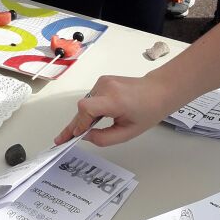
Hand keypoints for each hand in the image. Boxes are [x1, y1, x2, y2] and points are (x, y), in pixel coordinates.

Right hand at [54, 73, 170, 147]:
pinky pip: (91, 98)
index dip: (78, 123)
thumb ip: (105, 138)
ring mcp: (103, 81)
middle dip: (74, 125)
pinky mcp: (102, 80)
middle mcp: (105, 87)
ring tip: (79, 131)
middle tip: (62, 139)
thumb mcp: (128, 133)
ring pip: (85, 103)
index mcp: (114, 100)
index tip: (73, 137)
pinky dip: (90, 110)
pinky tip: (94, 119)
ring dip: (83, 117)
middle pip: (82, 107)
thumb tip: (85, 136)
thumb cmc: (147, 112)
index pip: (87, 108)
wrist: (157, 91)